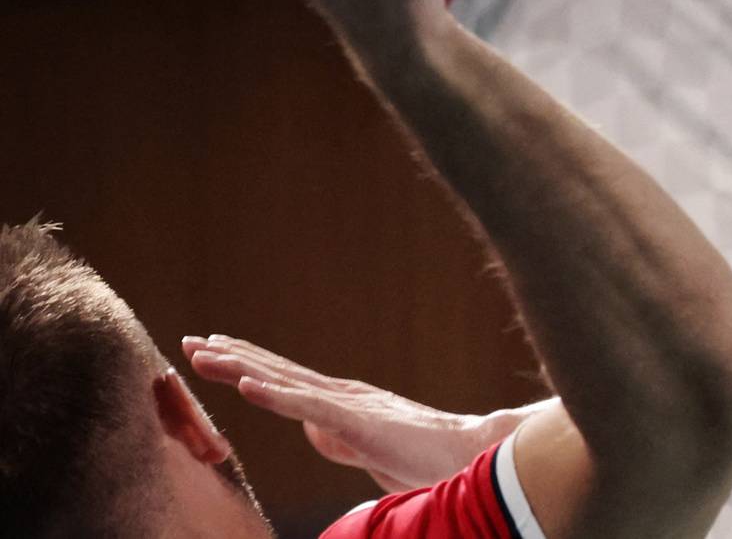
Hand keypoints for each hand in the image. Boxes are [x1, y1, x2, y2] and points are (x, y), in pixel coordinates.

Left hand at [184, 334, 516, 492]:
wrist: (471, 454)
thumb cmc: (426, 458)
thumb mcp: (369, 449)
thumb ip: (339, 438)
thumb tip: (311, 428)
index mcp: (343, 403)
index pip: (285, 379)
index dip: (247, 364)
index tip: (213, 352)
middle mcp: (342, 395)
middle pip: (276, 371)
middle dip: (231, 357)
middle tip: (191, 341)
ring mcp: (349, 405)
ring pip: (284, 382)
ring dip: (240, 368)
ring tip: (204, 355)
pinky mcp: (358, 422)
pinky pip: (308, 407)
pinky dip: (274, 394)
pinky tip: (246, 385)